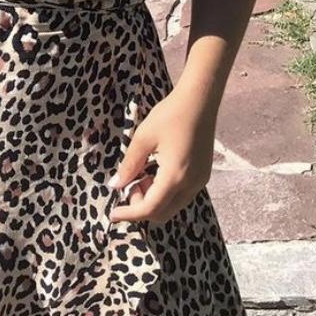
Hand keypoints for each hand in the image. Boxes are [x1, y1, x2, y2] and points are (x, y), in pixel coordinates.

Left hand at [107, 88, 215, 226]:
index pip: (150, 209)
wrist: (199, 100)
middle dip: (142, 207)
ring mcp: (199, 181)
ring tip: (142, 174)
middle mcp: (191, 184)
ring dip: (154, 199)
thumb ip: (129, 165)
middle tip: (130, 184)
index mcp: (175, 176)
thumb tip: (116, 185)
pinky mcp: (202, 174)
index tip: (112, 213)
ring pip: (172, 205)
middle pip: (162, 213)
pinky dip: (165, 192)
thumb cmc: (170, 115)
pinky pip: (181, 195)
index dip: (129, 214)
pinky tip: (155, 171)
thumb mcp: (143, 138)